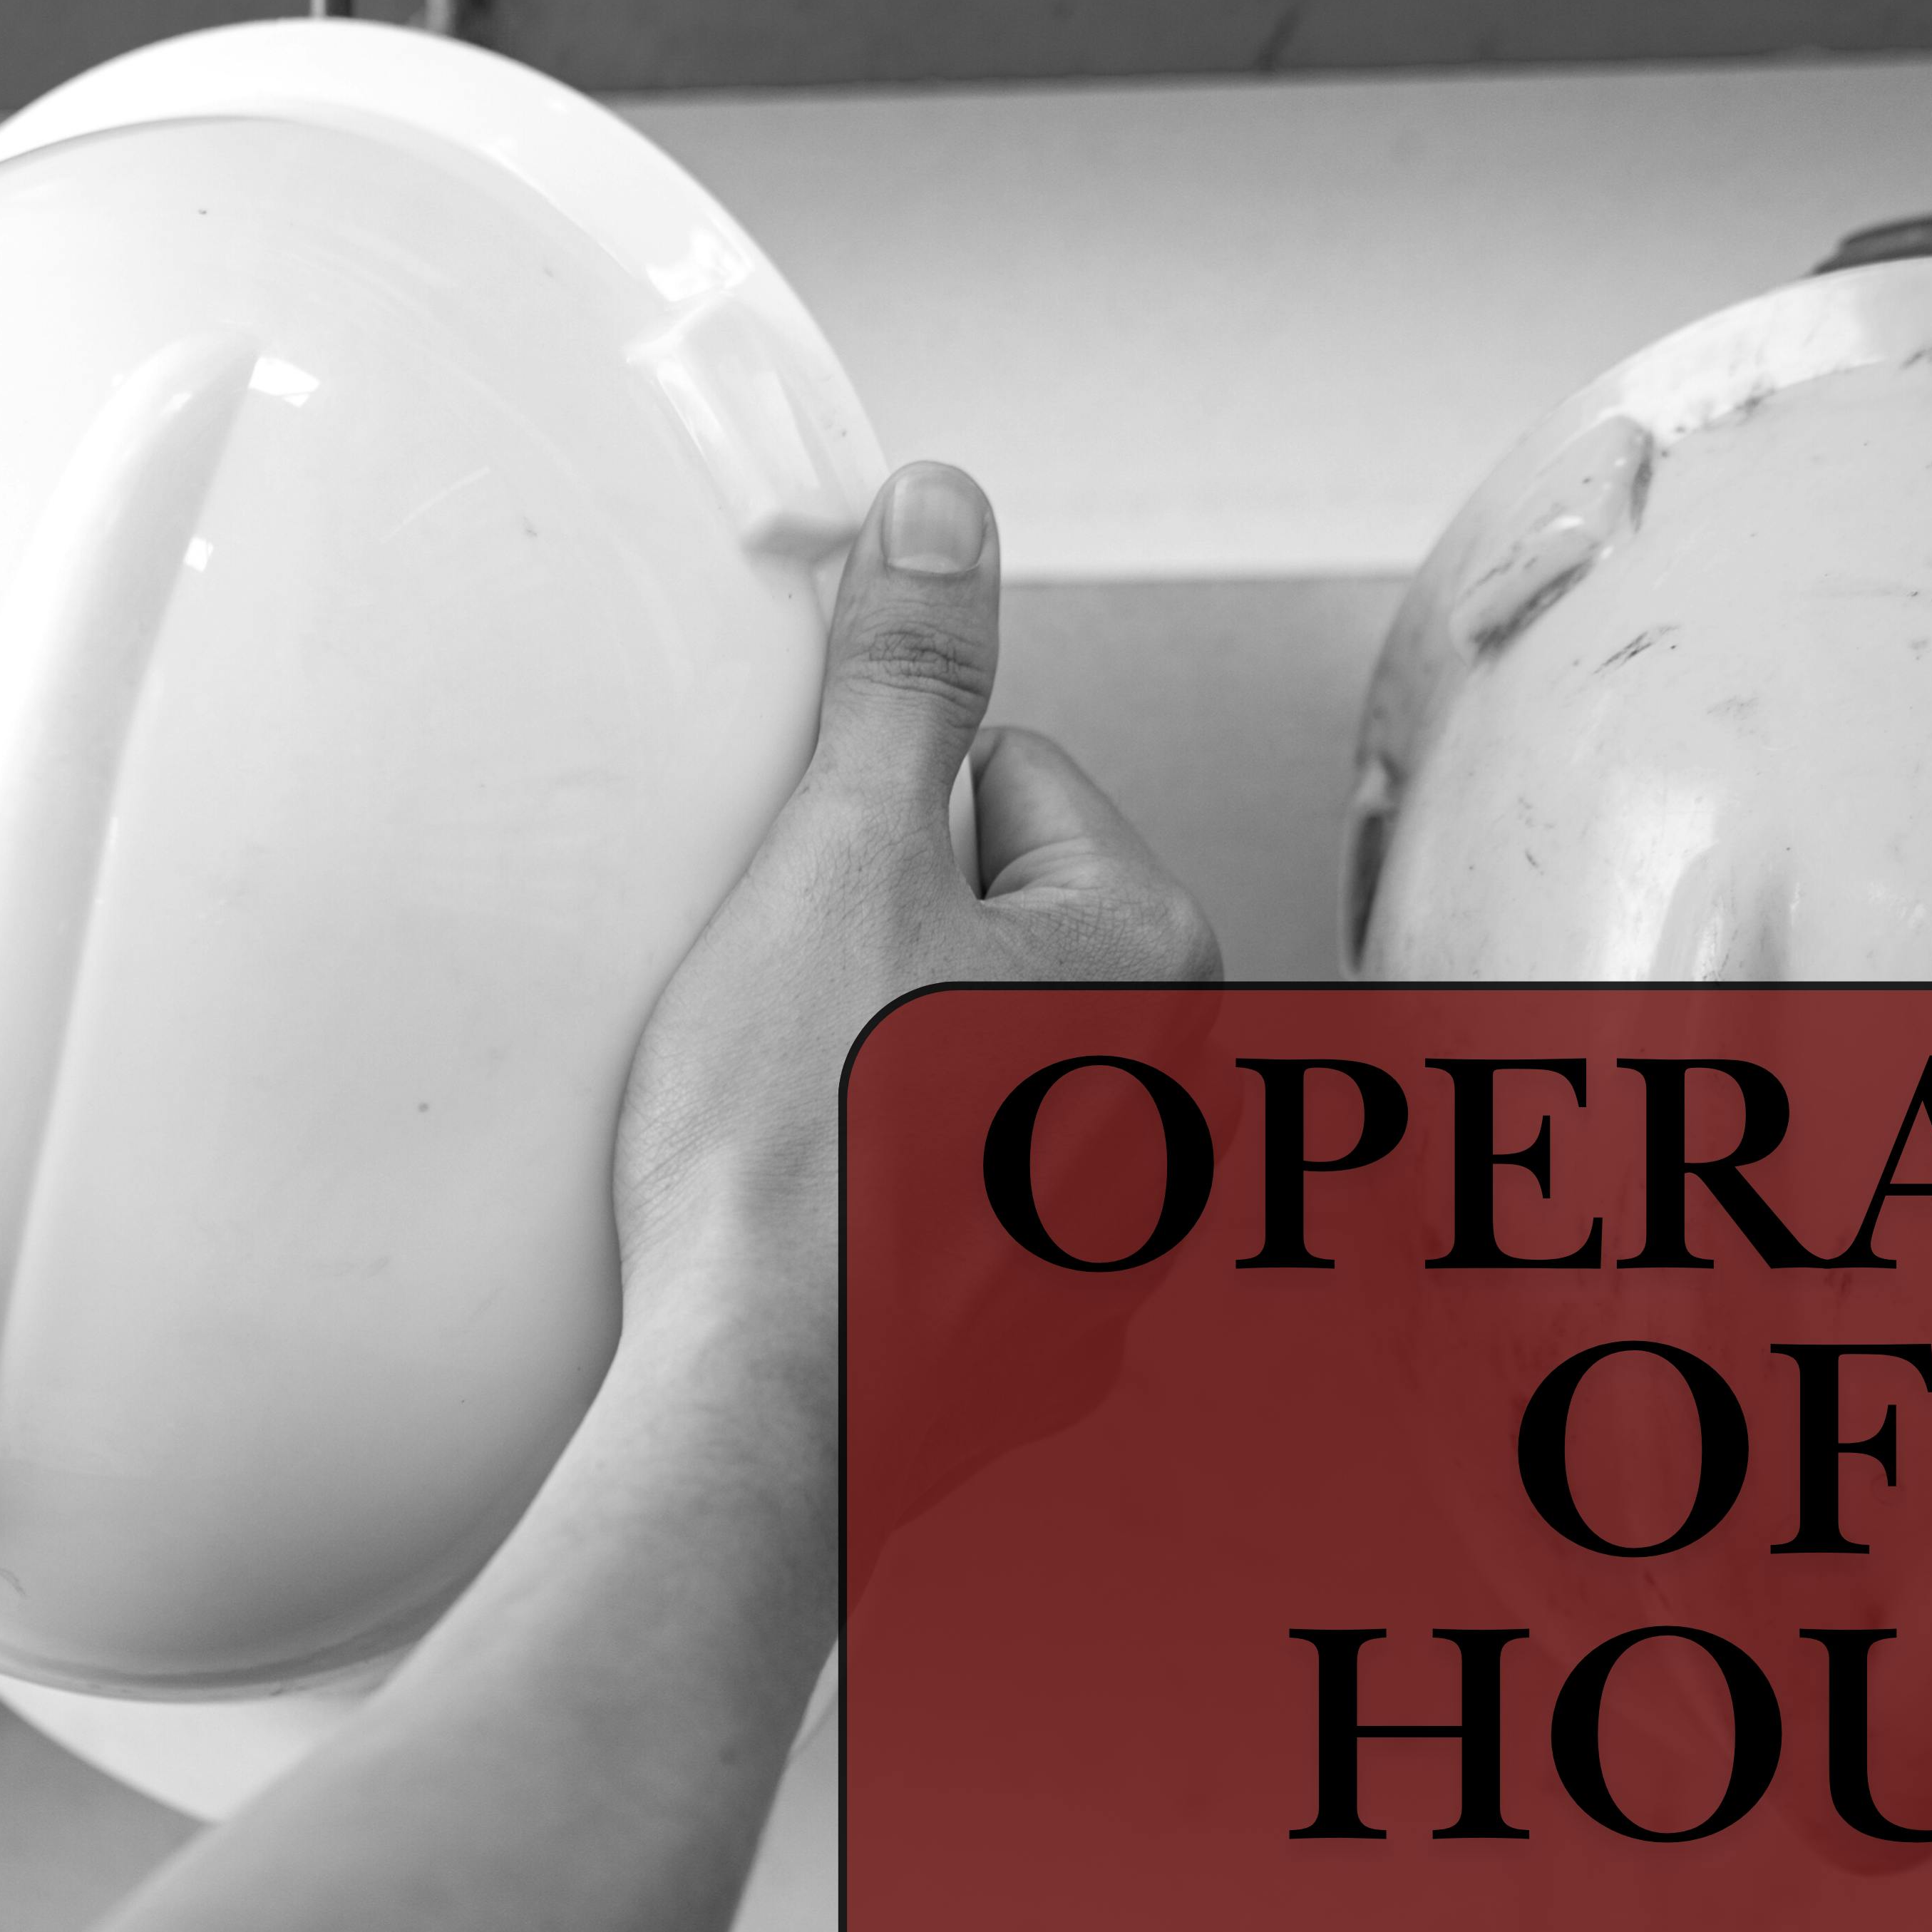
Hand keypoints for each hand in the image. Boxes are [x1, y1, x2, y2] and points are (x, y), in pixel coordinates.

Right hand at [614, 461, 1218, 1320]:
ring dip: (882, 1076)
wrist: (764, 1419)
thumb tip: (947, 512)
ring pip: (967, 1068)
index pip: (1009, 783)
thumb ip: (902, 677)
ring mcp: (1107, 1230)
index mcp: (1150, 953)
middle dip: (886, 949)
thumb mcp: (834, 855)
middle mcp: (1168, 1092)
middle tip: (789, 1021)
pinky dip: (881, 1204)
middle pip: (992, 928)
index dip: (877, 821)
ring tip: (791, 1133)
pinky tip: (810, 1230)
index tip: (814, 905)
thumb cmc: (799, 1155)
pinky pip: (945, 1206)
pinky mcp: (1031, 1336)